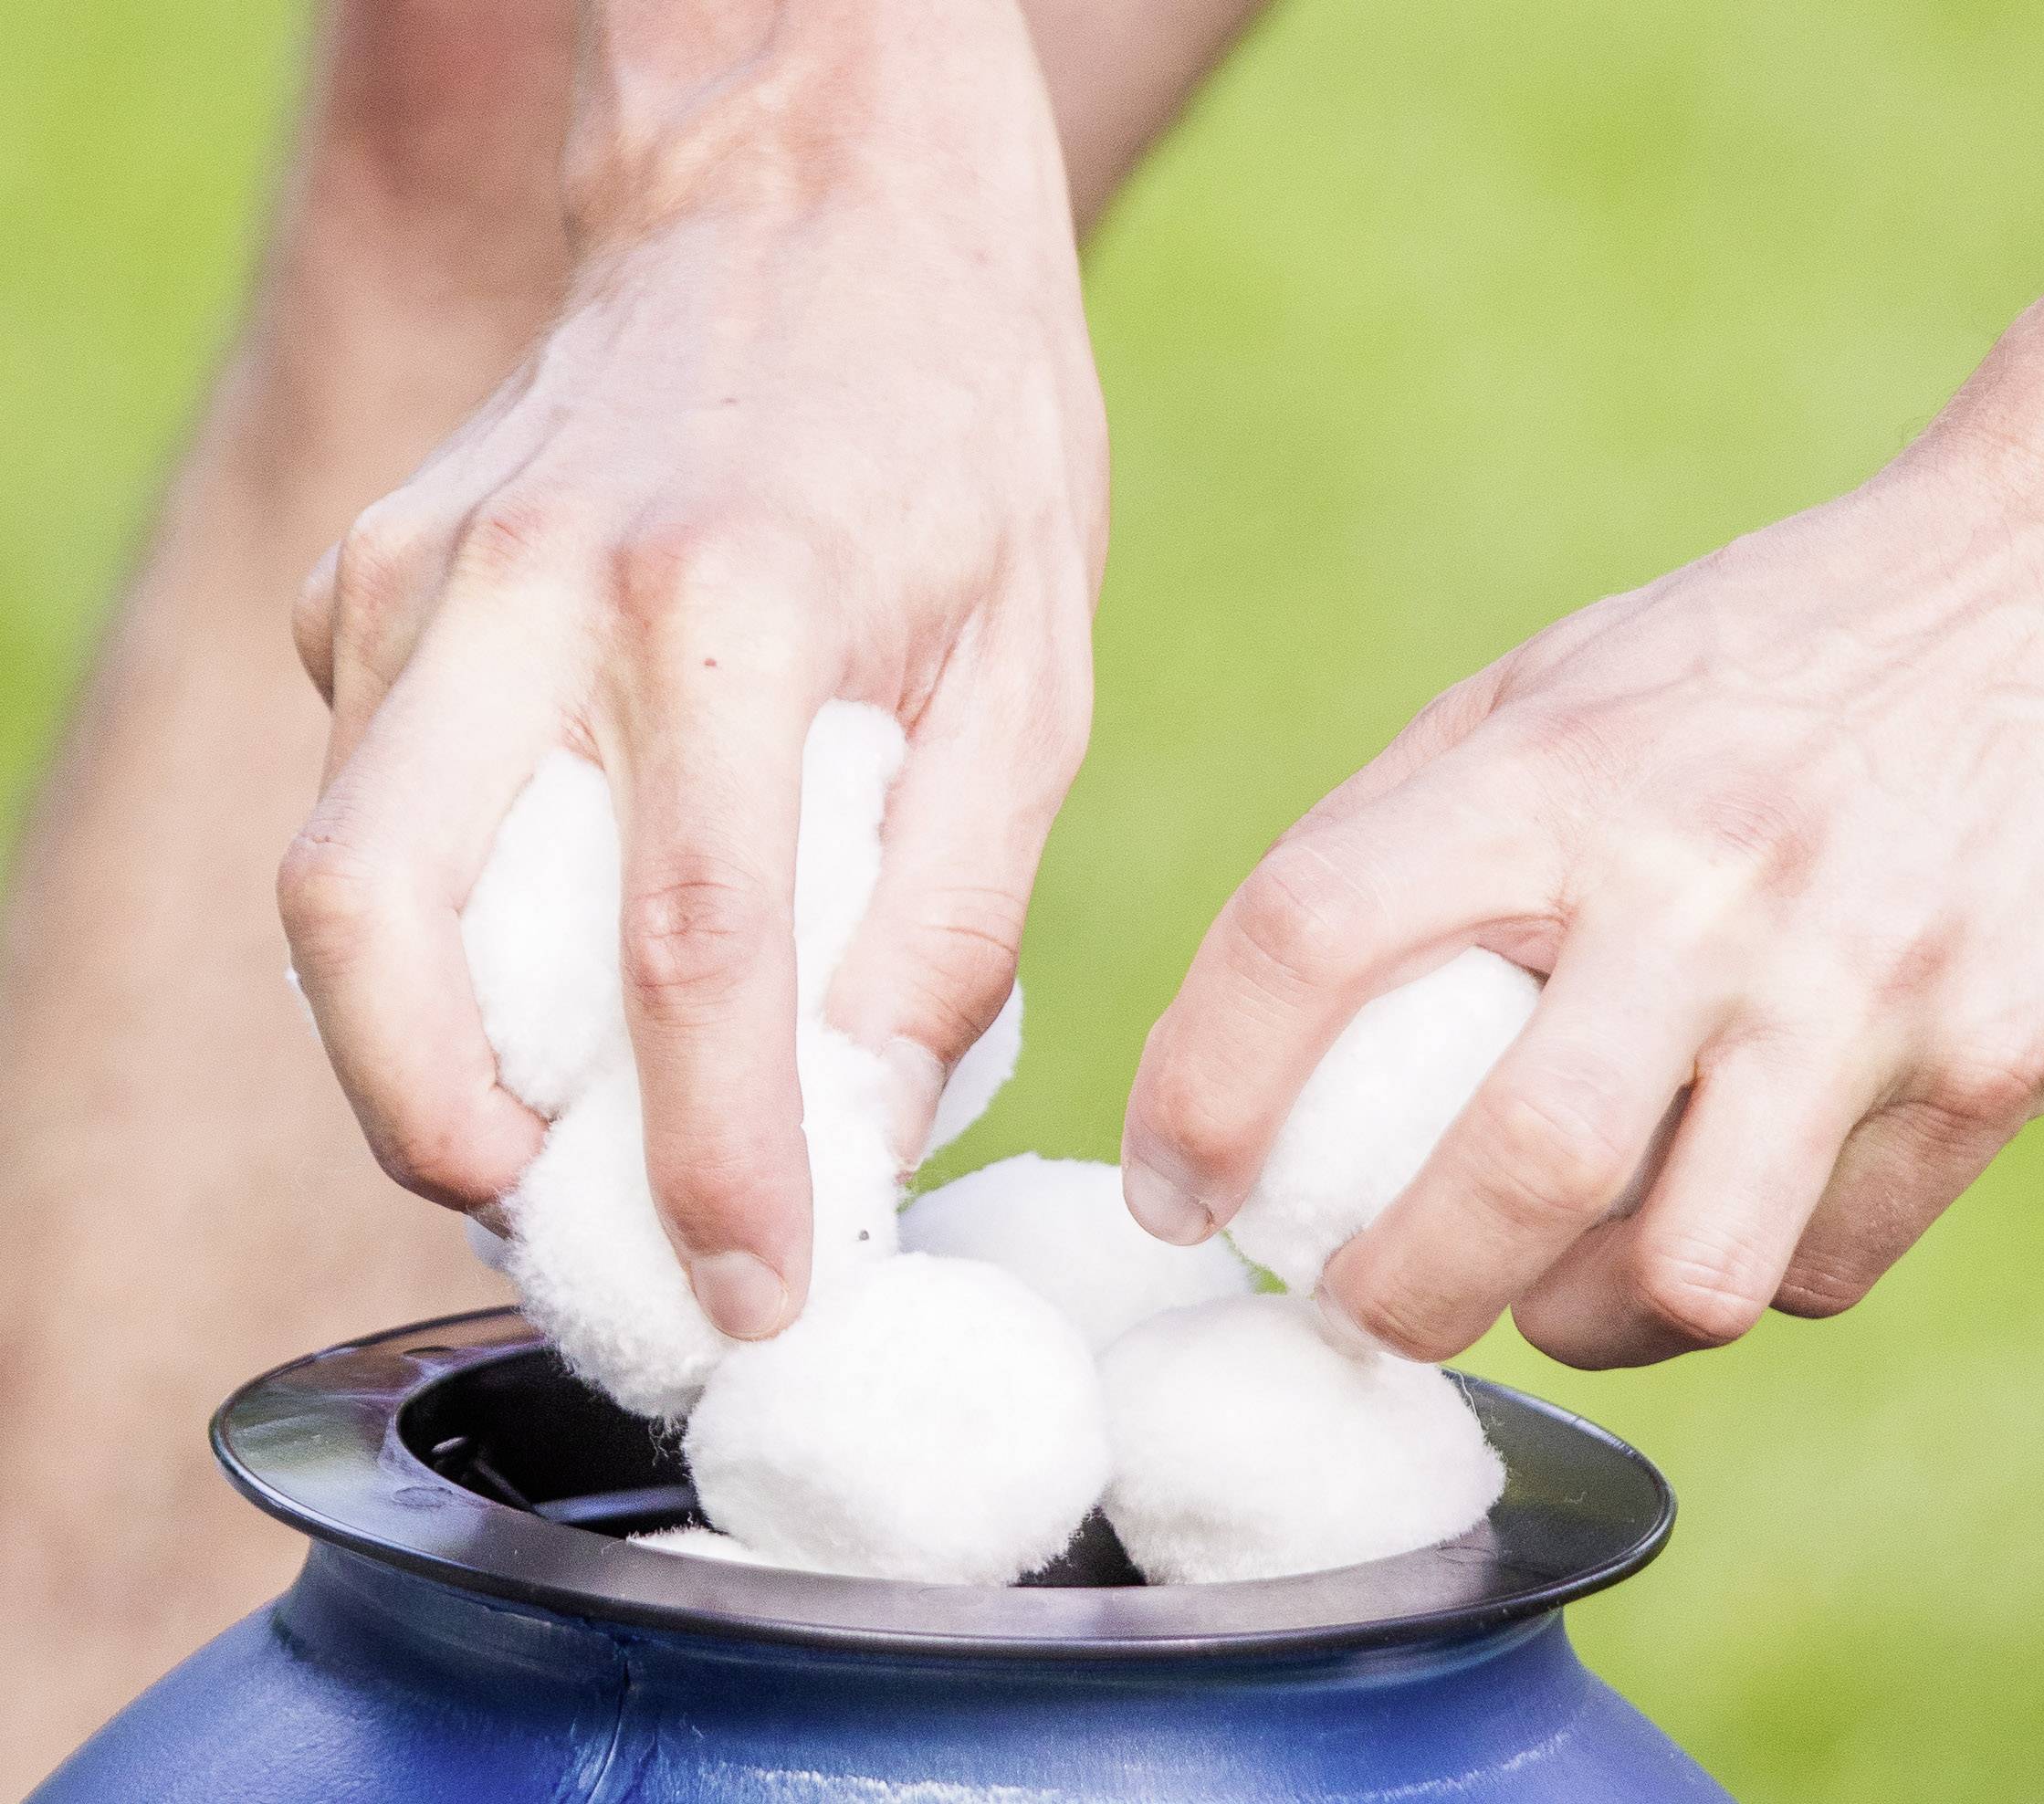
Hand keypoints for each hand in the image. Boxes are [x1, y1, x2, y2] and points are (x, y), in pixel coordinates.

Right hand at [280, 0, 1105, 1337]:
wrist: (808, 196)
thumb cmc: (952, 428)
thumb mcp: (1027, 669)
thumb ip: (945, 910)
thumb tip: (859, 1128)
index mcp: (729, 598)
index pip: (685, 948)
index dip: (709, 1160)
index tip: (747, 1294)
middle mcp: (527, 582)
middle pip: (384, 929)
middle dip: (448, 1133)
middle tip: (573, 1227)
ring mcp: (416, 571)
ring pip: (342, 884)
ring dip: (420, 1051)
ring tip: (563, 1125)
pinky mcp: (370, 577)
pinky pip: (375, 803)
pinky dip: (447, 924)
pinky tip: (559, 935)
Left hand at [1124, 303, 2043, 1367]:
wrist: (2033, 592)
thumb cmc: (1734, 668)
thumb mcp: (1538, 697)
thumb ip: (1388, 840)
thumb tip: (1231, 1036)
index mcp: (1554, 772)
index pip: (1311, 930)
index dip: (1204, 1089)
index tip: (1172, 1188)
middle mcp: (1711, 877)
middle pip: (1515, 1168)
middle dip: (1397, 1294)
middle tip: (1360, 1308)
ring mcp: (1870, 980)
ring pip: (1687, 1274)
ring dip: (1577, 1320)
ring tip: (1543, 1281)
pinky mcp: (2004, 1058)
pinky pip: (1819, 1266)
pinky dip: (1723, 1278)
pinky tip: (1697, 1205)